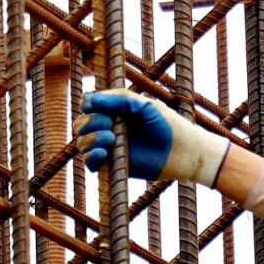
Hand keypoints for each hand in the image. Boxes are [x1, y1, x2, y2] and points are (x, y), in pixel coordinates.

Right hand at [74, 90, 228, 184]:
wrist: (182, 151)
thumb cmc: (167, 125)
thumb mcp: (144, 105)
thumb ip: (118, 99)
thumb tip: (90, 101)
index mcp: (115, 110)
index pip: (88, 104)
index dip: (88, 104)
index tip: (94, 105)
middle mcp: (109, 127)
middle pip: (81, 123)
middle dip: (90, 121)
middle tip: (109, 123)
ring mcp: (110, 147)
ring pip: (82, 142)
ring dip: (91, 138)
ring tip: (111, 138)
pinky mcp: (113, 165)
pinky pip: (91, 163)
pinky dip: (92, 156)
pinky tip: (103, 151)